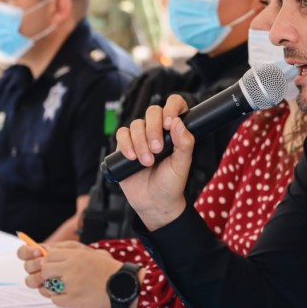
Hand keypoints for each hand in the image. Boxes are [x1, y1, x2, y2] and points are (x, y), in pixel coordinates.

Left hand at [19, 241, 120, 307]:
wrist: (123, 286)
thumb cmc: (108, 270)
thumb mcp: (92, 254)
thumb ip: (71, 251)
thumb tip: (49, 252)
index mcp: (77, 255)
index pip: (49, 255)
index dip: (49, 261)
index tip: (55, 266)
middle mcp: (72, 268)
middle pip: (45, 270)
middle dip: (49, 275)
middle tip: (59, 278)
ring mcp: (71, 284)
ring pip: (47, 286)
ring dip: (54, 288)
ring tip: (66, 288)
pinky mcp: (73, 299)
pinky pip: (55, 299)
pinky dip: (60, 299)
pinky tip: (71, 295)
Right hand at [115, 94, 192, 230]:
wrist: (154, 202)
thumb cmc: (172, 183)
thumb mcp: (183, 164)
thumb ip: (185, 143)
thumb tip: (178, 123)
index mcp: (176, 131)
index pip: (175, 104)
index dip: (172, 107)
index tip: (170, 123)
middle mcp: (158, 130)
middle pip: (152, 112)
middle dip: (154, 129)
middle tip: (158, 149)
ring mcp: (141, 137)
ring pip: (136, 124)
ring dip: (141, 142)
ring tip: (147, 162)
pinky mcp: (126, 146)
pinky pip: (122, 134)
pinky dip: (126, 144)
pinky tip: (132, 157)